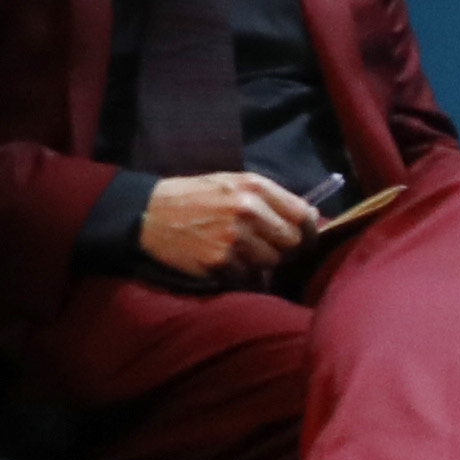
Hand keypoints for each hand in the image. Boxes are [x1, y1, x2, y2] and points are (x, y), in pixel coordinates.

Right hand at [136, 170, 321, 285]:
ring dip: (262, 263)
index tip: (304, 239)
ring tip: (242, 252)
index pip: (303, 216)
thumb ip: (271, 198)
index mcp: (255, 187)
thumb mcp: (233, 183)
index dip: (308, 231)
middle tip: (269, 249)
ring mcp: (234, 238)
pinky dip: (240, 274)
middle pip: (292, 243)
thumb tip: (309, 218)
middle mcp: (248, 210)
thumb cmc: (196, 196)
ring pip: (271, 262)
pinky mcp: (219, 261)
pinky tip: (225, 261)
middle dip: (285, 249)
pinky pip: (247, 277)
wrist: (149, 212)